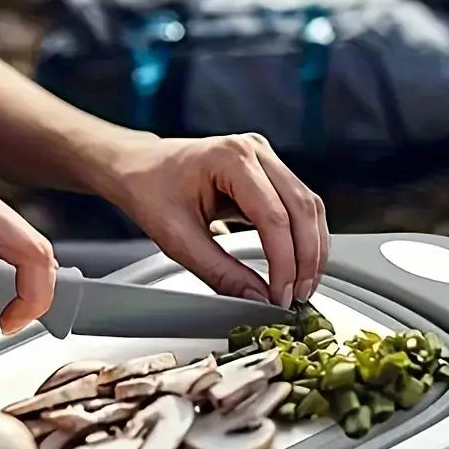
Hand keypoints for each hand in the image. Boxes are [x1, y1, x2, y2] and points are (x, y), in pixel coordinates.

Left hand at [109, 134, 328, 306]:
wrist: (137, 166)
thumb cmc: (148, 189)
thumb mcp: (178, 238)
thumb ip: (219, 271)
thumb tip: (256, 298)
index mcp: (230, 158)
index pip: (273, 216)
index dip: (283, 261)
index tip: (281, 294)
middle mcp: (254, 150)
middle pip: (301, 207)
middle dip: (306, 258)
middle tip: (298, 295)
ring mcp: (264, 158)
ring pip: (308, 205)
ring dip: (312, 248)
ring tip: (303, 285)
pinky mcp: (267, 171)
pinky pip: (298, 204)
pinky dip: (304, 236)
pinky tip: (299, 263)